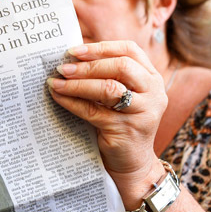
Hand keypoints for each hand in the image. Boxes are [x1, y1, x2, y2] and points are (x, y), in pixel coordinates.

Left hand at [47, 41, 167, 205]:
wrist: (132, 164)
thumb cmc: (120, 124)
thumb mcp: (121, 97)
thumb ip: (106, 77)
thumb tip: (70, 59)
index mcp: (152, 78)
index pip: (130, 51)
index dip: (101, 48)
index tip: (74, 50)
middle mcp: (154, 92)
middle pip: (121, 66)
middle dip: (88, 65)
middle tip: (62, 68)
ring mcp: (143, 112)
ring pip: (108, 88)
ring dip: (78, 83)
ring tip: (56, 82)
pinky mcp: (126, 130)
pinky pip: (94, 111)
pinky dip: (73, 102)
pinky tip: (58, 97)